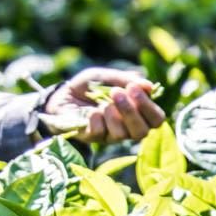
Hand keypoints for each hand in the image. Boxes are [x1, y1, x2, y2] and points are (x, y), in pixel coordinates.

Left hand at [42, 67, 164, 142]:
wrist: (60, 94)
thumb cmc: (87, 86)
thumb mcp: (104, 76)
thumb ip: (124, 80)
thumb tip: (148, 85)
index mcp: (135, 112)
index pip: (155, 118)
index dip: (149, 106)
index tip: (135, 88)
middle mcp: (126, 127)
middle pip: (143, 131)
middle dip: (132, 112)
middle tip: (117, 93)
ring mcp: (109, 135)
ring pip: (123, 135)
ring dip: (115, 116)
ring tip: (104, 103)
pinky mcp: (91, 138)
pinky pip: (100, 134)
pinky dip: (97, 120)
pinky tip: (91, 112)